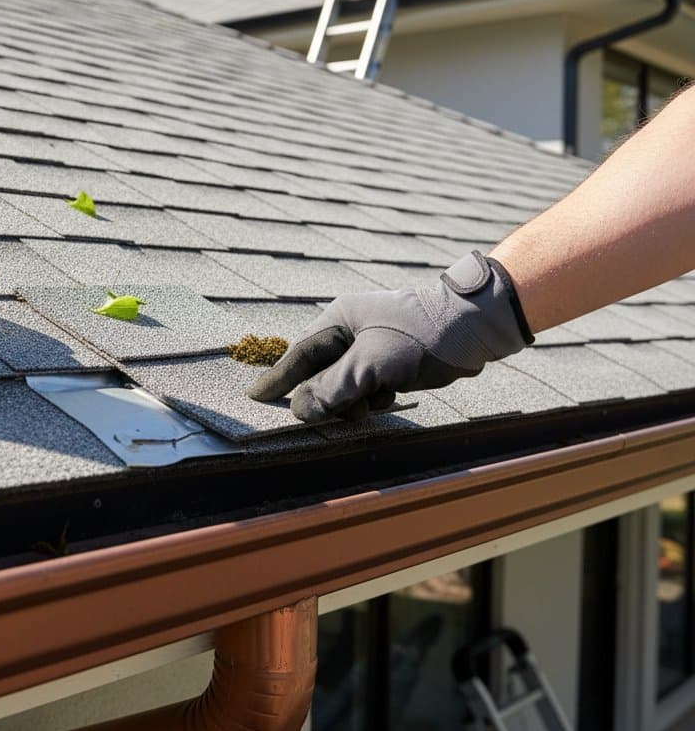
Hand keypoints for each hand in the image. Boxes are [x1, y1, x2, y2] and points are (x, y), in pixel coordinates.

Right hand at [246, 252, 531, 422]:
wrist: (476, 326)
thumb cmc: (423, 334)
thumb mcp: (375, 363)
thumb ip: (335, 388)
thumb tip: (300, 410)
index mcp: (338, 319)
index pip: (298, 354)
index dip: (277, 379)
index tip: (254, 398)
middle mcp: (349, 329)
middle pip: (319, 373)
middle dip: (329, 396)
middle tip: (344, 410)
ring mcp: (369, 344)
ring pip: (343, 384)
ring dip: (355, 399)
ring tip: (378, 399)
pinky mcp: (388, 358)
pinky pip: (365, 386)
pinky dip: (374, 396)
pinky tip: (392, 394)